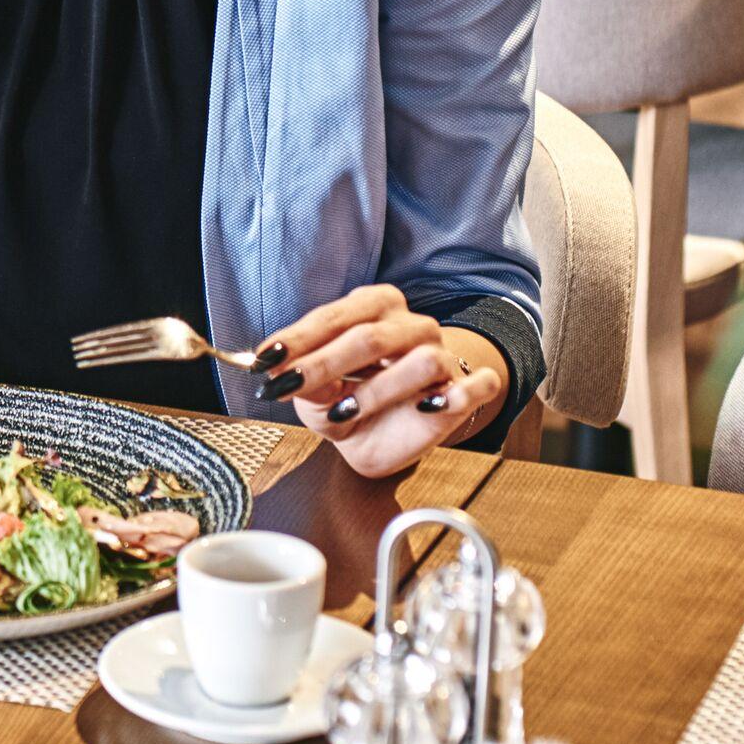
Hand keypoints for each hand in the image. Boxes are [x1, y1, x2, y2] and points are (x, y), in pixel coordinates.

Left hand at [252, 284, 507, 478]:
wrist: (382, 436)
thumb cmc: (346, 400)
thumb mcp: (315, 394)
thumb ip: (304, 382)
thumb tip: (284, 373)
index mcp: (372, 307)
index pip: (334, 317)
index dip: (298, 338)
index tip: (265, 360)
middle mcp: (409, 324)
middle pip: (371, 336)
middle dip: (325, 363)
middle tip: (289, 385)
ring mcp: (442, 354)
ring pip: (420, 360)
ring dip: (379, 387)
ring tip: (345, 410)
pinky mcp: (466, 389)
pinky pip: (478, 384)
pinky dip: (459, 394)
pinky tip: (431, 407)